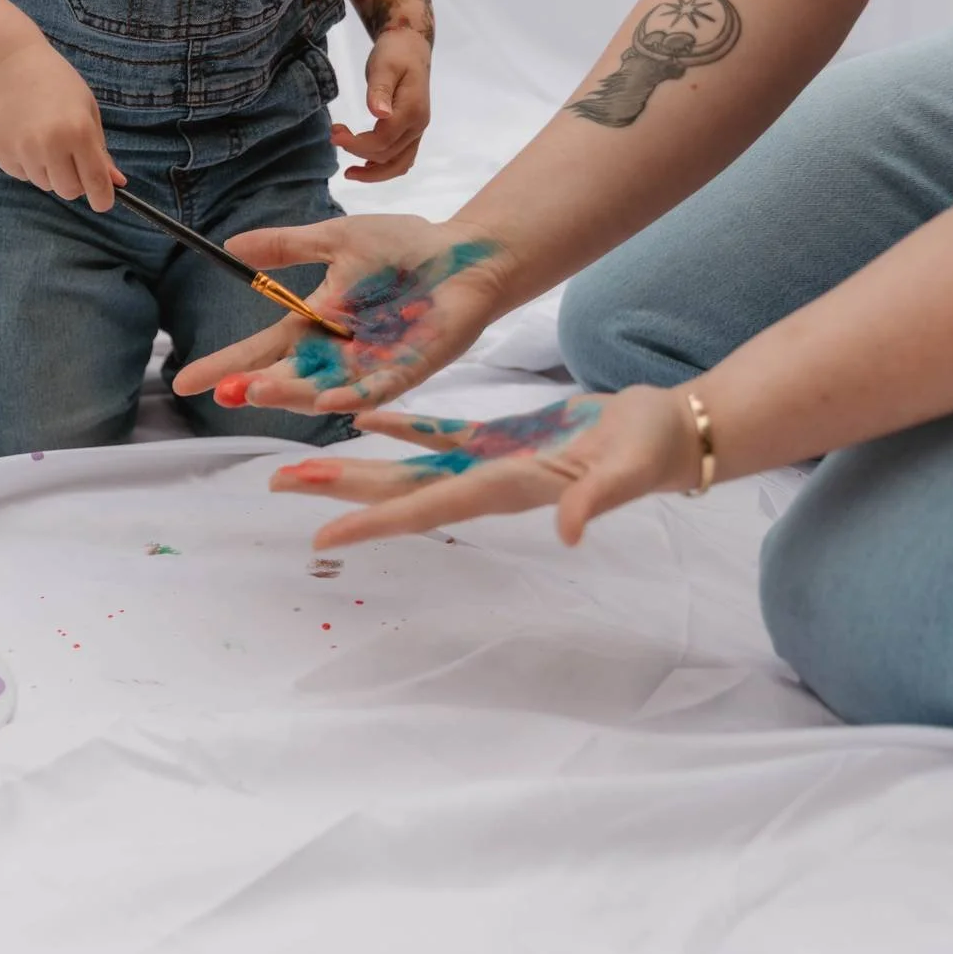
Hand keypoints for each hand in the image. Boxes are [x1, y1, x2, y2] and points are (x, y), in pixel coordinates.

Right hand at [0, 40, 124, 210]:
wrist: (8, 65)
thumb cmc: (56, 84)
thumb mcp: (87, 111)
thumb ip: (100, 150)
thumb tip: (116, 183)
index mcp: (78, 132)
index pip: (95, 182)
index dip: (102, 198)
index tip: (103, 202)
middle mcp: (49, 144)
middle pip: (68, 191)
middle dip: (74, 182)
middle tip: (70, 158)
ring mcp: (22, 150)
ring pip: (45, 184)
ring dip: (49, 171)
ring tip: (44, 138)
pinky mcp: (0, 152)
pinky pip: (22, 175)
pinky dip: (27, 164)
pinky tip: (25, 136)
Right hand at [170, 215, 510, 412]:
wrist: (465, 254)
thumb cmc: (405, 247)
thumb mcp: (336, 240)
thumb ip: (286, 248)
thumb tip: (230, 246)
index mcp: (316, 324)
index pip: (261, 351)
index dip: (224, 366)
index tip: (183, 380)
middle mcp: (337, 353)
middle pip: (287, 379)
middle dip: (255, 386)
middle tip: (226, 392)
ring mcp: (371, 366)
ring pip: (323, 390)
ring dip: (291, 394)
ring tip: (258, 391)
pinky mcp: (408, 369)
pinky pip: (377, 390)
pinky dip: (352, 396)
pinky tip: (328, 401)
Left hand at [268, 387, 701, 548]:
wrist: (675, 433)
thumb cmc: (655, 449)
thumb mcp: (628, 470)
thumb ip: (595, 499)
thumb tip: (568, 530)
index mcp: (508, 489)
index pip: (429, 508)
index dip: (376, 523)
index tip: (322, 537)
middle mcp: (486, 482)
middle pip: (400, 492)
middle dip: (340, 493)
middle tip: (277, 485)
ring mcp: (490, 462)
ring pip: (408, 465)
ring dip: (355, 467)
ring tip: (299, 463)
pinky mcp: (502, 439)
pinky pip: (439, 432)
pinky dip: (401, 424)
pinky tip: (363, 416)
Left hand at [332, 28, 431, 182]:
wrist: (411, 48)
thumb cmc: (395, 54)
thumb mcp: (384, 65)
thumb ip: (380, 89)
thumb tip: (379, 114)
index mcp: (412, 110)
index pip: (383, 140)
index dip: (357, 143)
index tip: (334, 134)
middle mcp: (418, 126)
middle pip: (388, 155)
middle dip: (358, 152)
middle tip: (334, 136)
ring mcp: (417, 132)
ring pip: (399, 165)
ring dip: (373, 173)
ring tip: (349, 172)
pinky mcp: (412, 133)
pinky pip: (402, 160)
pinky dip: (384, 169)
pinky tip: (365, 166)